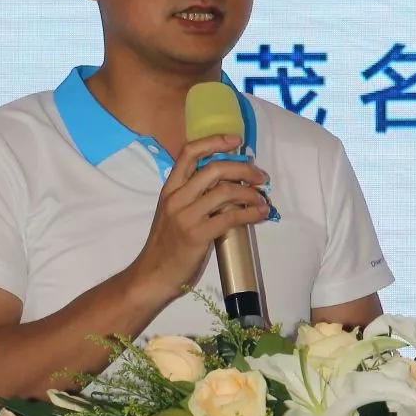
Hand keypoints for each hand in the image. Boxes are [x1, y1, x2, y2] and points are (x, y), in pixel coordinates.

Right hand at [129, 134, 269, 305]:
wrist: (153, 275)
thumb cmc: (166, 245)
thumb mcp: (173, 213)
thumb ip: (193, 196)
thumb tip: (227, 184)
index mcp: (170, 189)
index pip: (189, 152)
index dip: (214, 141)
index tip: (236, 141)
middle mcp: (177, 198)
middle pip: (214, 169)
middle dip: (243, 169)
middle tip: (261, 177)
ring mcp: (186, 216)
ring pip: (225, 191)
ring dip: (251, 193)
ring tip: (263, 199)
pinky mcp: (198, 235)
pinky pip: (231, 217)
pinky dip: (251, 213)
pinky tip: (260, 214)